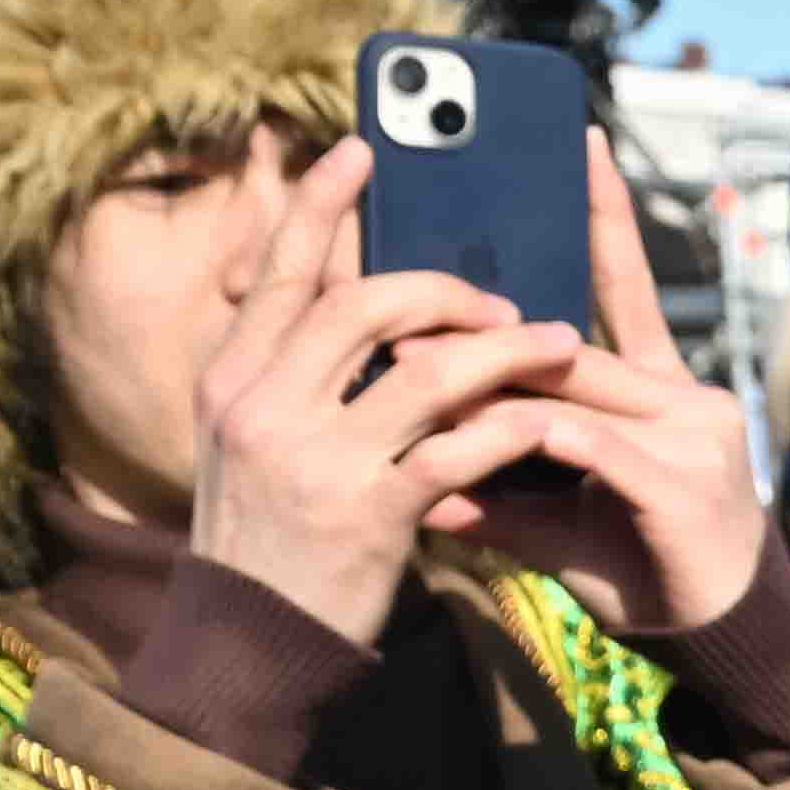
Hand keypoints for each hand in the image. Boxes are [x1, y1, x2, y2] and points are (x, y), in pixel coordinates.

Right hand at [181, 141, 587, 651]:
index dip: (321, 206)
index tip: (360, 149)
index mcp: (231, 379)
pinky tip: (546, 421)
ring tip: (558, 346)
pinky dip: (508, 428)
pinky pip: (455, 450)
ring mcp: (312, 459)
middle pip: (363, 305)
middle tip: (501, 300)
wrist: (251, 640)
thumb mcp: (250, 441)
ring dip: (503, 351)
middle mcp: (262, 406)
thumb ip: (289, 372)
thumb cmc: (268, 534)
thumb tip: (342, 298)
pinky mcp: (367, 514)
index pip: (280, 272)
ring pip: (424, 371)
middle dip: (444, 288)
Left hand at [412, 132, 781, 632]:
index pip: (627, 285)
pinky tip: (466, 450)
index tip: (580, 143)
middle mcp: (685, 398)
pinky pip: (584, 446)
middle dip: (482, 335)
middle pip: (568, 346)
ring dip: (482, 390)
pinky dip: (519, 444)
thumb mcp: (562, 522)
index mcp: (661, 391)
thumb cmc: (648, 575)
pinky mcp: (684, 483)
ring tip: (407, 382)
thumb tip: (421, 477)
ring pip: (567, 392)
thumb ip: (500, 491)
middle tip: (394, 319)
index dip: (604, 215)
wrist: (725, 641)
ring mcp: (693, 436)